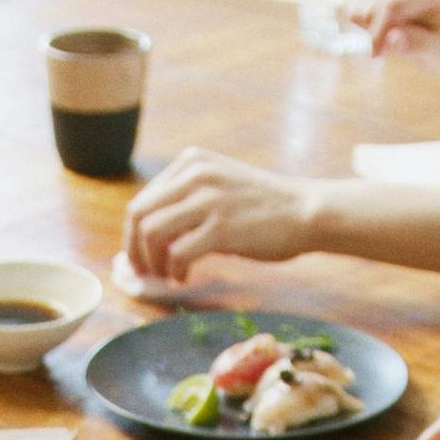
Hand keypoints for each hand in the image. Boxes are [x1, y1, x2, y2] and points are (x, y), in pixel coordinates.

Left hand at [123, 151, 317, 281]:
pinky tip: (184, 278)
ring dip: (153, 263)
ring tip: (166, 276)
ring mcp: (208, 199)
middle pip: (139, 215)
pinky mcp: (221, 227)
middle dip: (135, 251)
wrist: (305, 211)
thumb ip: (186, 200)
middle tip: (144, 272)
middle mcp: (195, 174)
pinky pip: (178, 254)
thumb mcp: (219, 186)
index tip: (141, 257)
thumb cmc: (263, 206)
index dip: (133, 234)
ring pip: (152, 233)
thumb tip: (148, 236)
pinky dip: (174, 271)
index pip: (143, 200)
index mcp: (191, 162)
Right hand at [340, 0, 439, 57]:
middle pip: (371, 4)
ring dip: (360, 27)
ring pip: (355, 2)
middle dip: (369, 31)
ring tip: (380, 36)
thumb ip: (420, 45)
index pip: (392, 5)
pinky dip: (352, 18)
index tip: (373, 54)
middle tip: (380, 48)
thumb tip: (392, 39)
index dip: (377, 32)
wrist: (438, 20)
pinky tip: (369, 25)